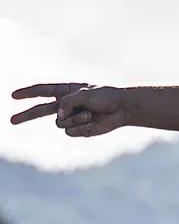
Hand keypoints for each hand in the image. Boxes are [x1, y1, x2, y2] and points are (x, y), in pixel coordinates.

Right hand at [10, 82, 128, 136]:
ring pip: (60, 123)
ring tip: (89, 113)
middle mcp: (65, 105)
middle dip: (26, 116)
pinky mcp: (78, 130)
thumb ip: (68, 102)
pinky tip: (92, 121)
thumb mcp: (85, 93)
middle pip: (40, 111)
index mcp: (65, 92)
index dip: (28, 93)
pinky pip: (71, 131)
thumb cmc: (105, 97)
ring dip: (74, 118)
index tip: (13, 95)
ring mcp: (71, 119)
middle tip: (11, 121)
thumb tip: (58, 117)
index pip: (42, 91)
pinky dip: (81, 126)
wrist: (121, 109)